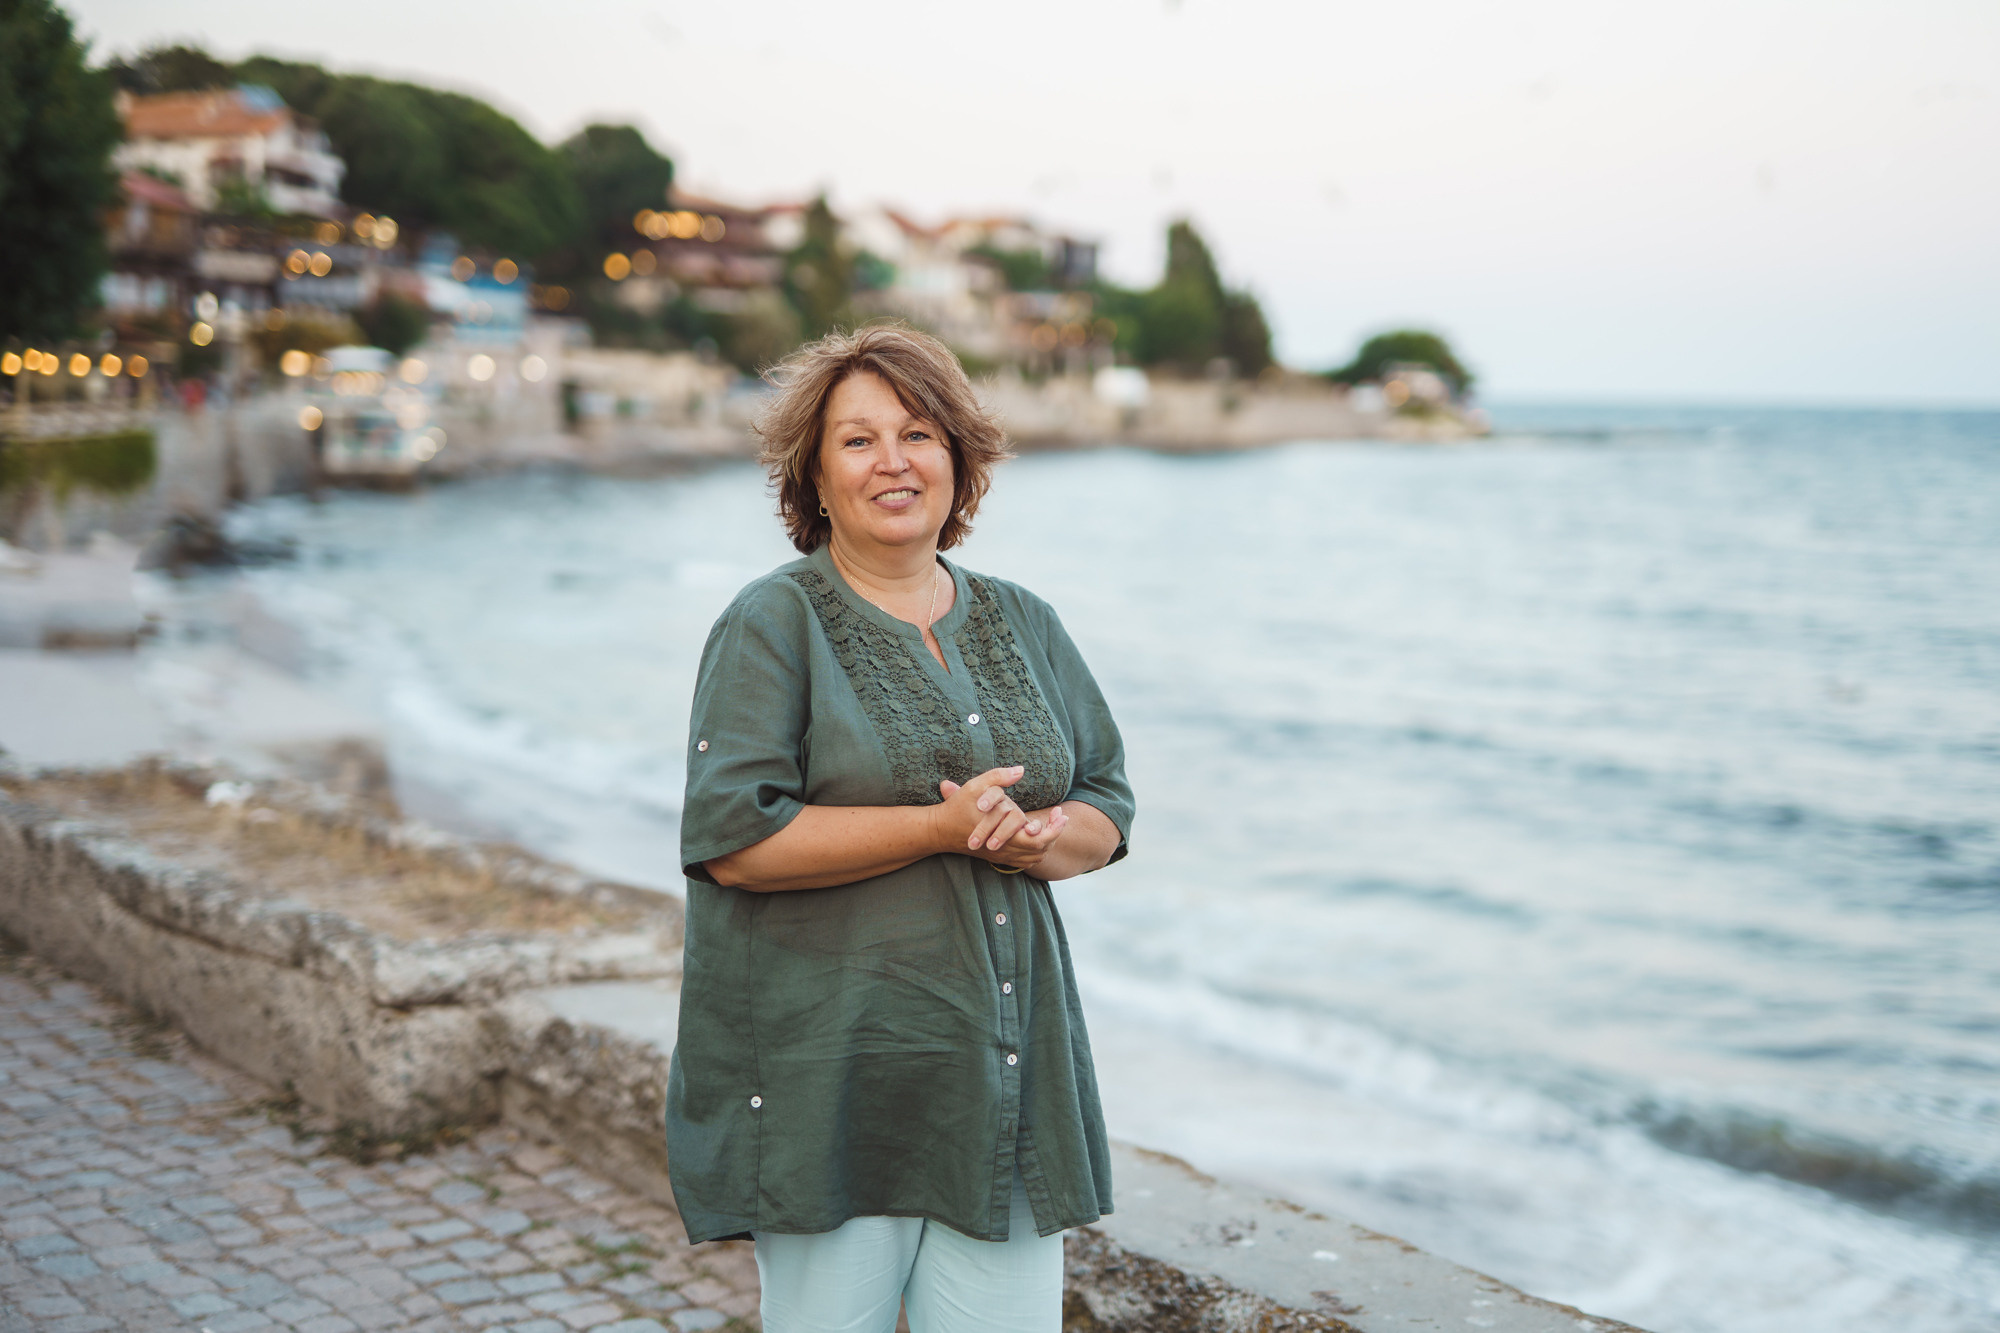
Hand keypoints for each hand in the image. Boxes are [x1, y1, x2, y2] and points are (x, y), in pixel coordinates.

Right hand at [937, 774, 1066, 871]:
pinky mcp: (998, 858)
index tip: (1060, 811)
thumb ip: (998, 777)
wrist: (940, 830)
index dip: (1054, 827)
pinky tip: (1037, 836)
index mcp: (1004, 835)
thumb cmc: (958, 807)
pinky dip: (1036, 852)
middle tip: (1061, 817)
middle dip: (1055, 833)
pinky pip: (1025, 861)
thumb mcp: (976, 787)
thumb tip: (1021, 769)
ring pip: (1035, 857)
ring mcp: (1002, 856)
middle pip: (1041, 850)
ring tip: (1053, 824)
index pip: (1040, 839)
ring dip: (1047, 842)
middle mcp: (1006, 849)